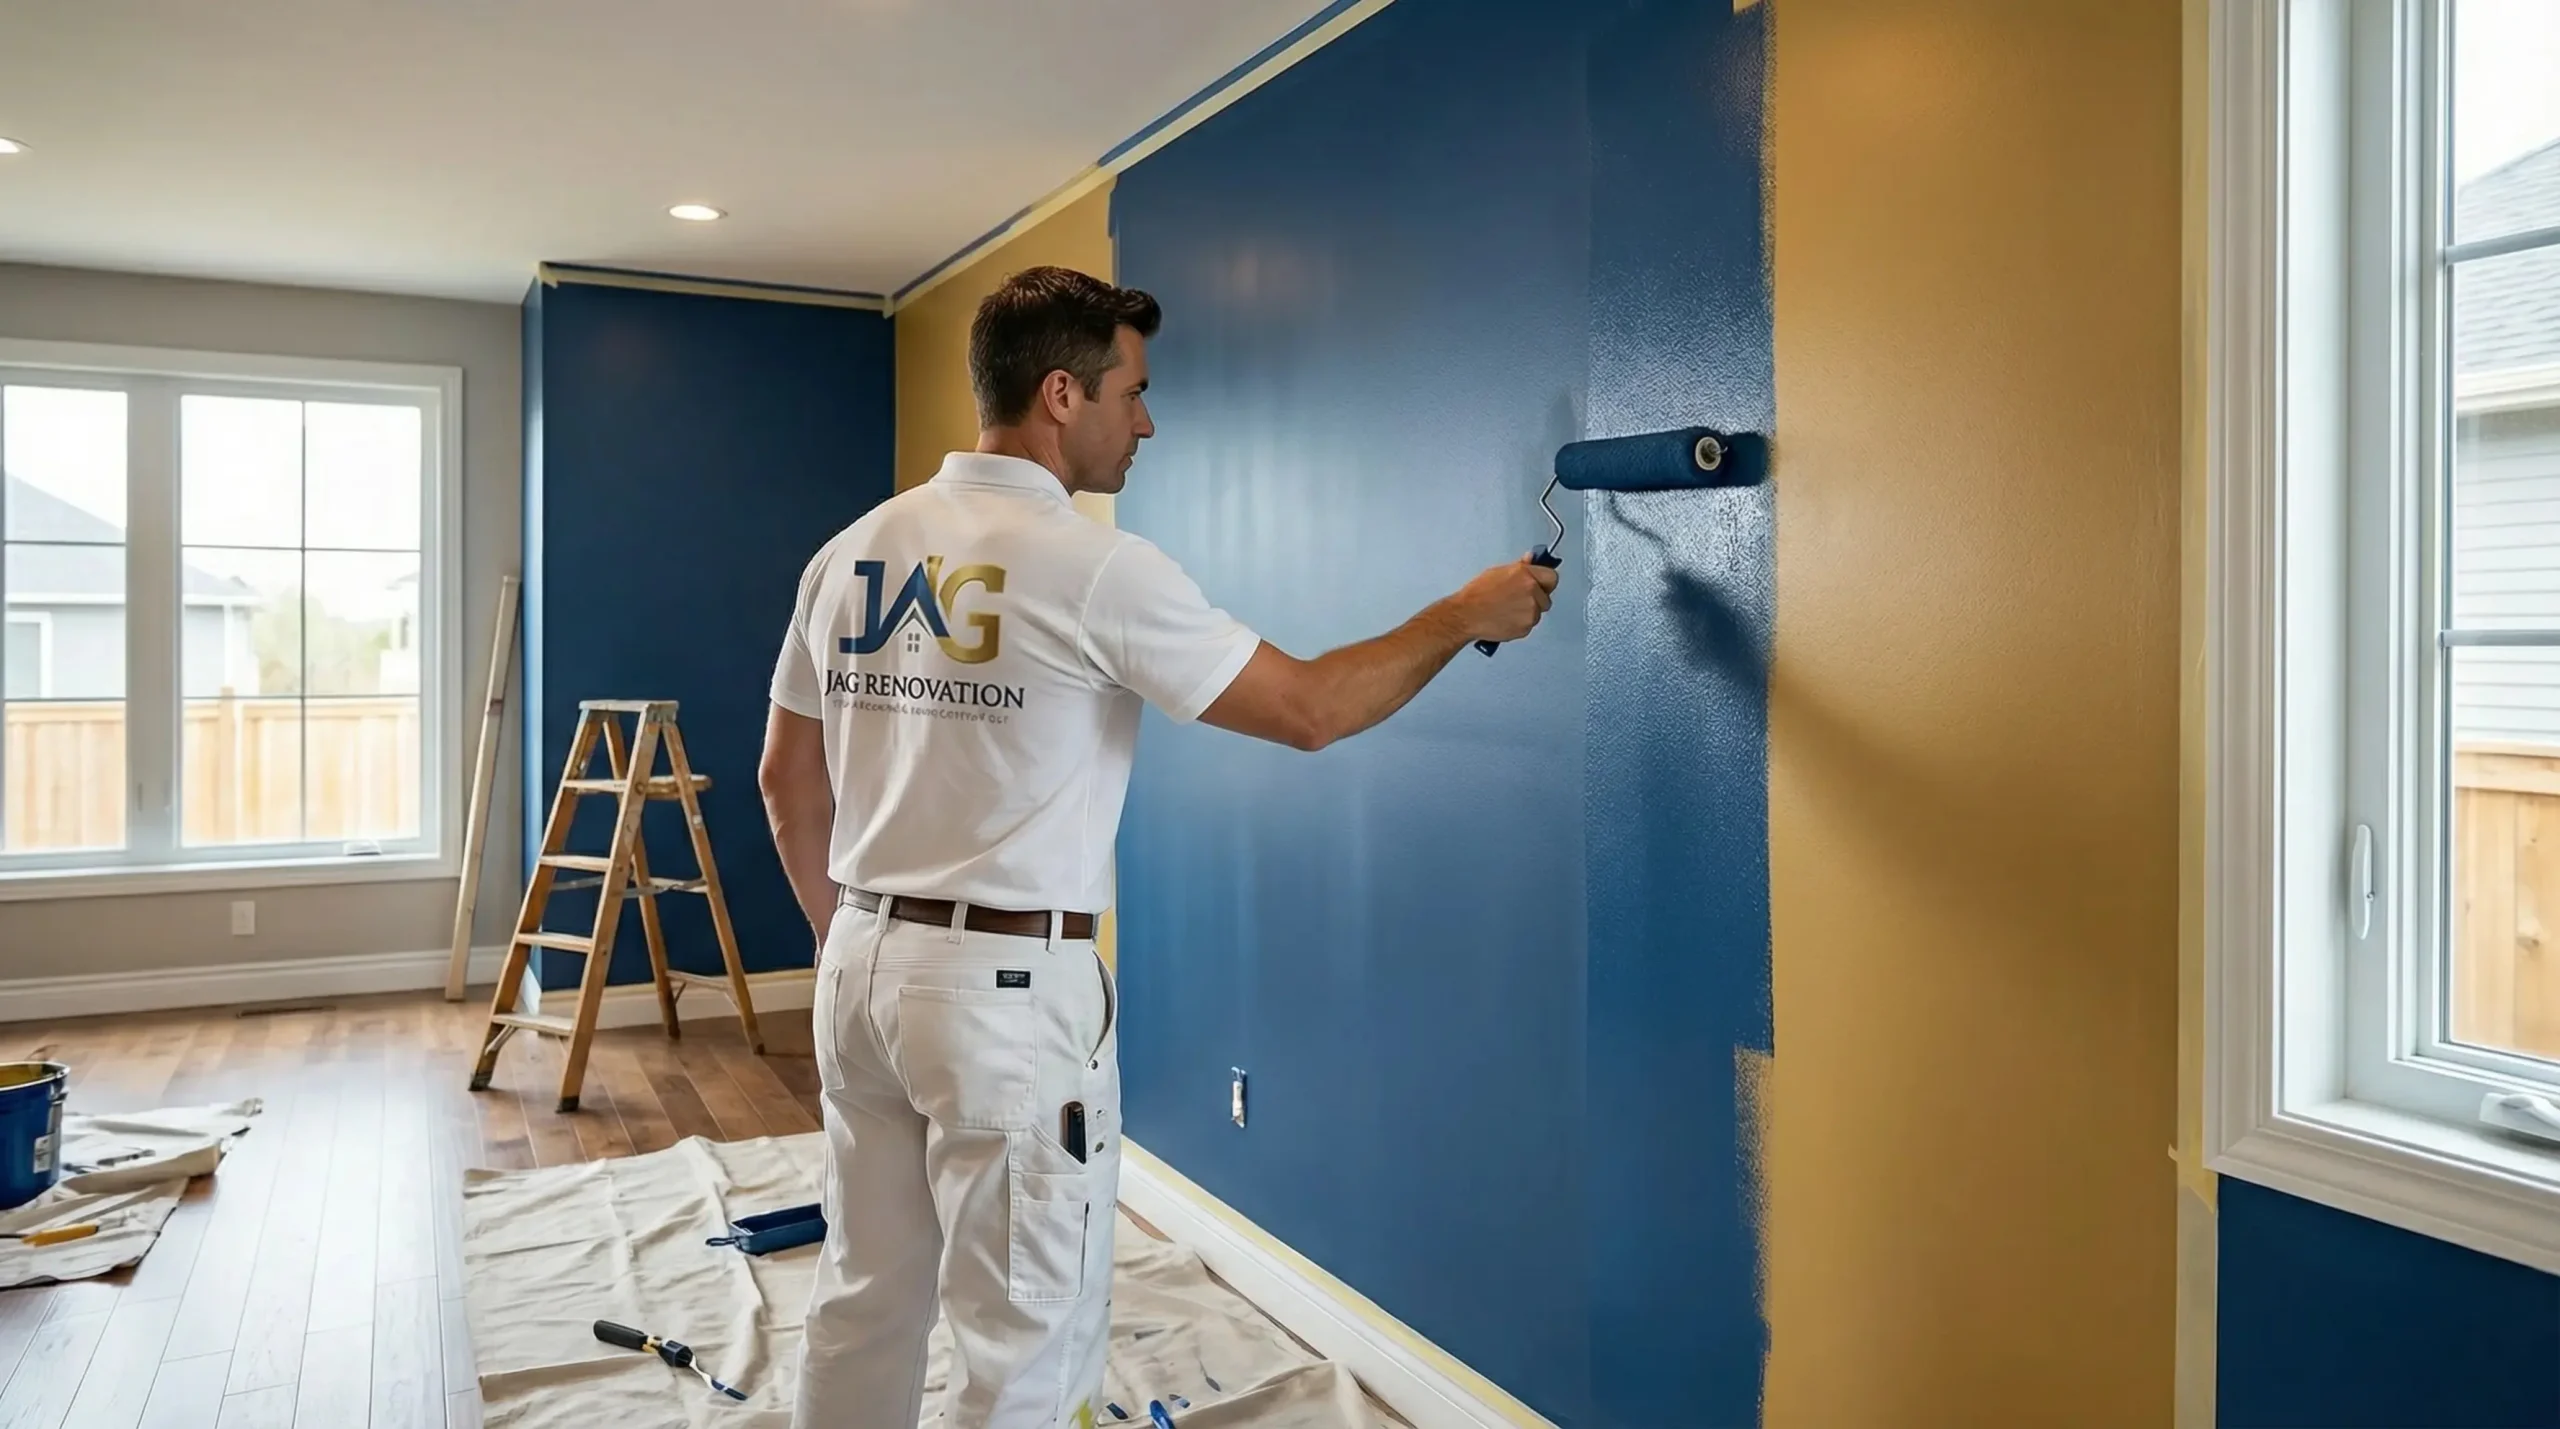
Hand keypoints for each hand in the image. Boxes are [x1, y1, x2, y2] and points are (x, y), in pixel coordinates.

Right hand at [1443, 554, 1558, 644]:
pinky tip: (1506, 618)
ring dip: (1528, 612)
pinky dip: (1520, 624)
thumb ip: (1520, 567)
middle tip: (1518, 600)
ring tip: (1508, 610)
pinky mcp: (1526, 627)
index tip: (1541, 585)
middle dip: (1537, 599)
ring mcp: (1531, 610)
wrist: (1466, 615)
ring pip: (1538, 613)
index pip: (1552, 577)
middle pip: (1546, 597)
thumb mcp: (1498, 572)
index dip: (1545, 582)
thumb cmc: (1477, 595)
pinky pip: (1529, 625)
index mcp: (1526, 574)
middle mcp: (1531, 591)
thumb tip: (1530, 559)